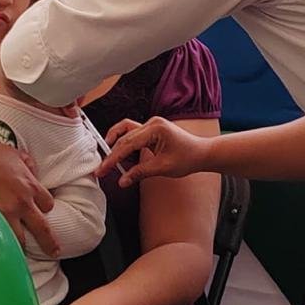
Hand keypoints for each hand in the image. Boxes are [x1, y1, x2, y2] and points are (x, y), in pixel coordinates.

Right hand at [0, 136, 59, 255]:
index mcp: (29, 186)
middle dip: (49, 243)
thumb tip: (34, 173)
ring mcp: (3, 215)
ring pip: (20, 240)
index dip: (45, 209)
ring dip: (21, 247)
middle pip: (42, 229)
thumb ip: (28, 164)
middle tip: (54, 252)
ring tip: (20, 255)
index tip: (41, 213)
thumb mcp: (12, 152)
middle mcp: (20, 203)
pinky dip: (1, 247)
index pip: (48, 205)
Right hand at [95, 116, 213, 187]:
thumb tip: (122, 181)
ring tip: (106, 158)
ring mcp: (152, 125)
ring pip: (126, 131)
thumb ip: (140, 173)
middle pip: (124, 137)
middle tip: (101, 169)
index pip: (127, 144)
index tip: (102, 170)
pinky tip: (119, 153)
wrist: (203, 153)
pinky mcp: (152, 130)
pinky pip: (134, 134)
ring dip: (115, 143)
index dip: (113, 158)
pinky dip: (124, 143)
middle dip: (111, 154)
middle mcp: (152, 123)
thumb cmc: (188, 158)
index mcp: (155, 129)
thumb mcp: (163, 168)